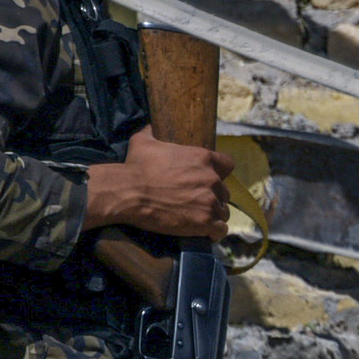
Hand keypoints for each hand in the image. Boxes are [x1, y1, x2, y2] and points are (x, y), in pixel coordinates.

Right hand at [83, 129, 230, 239]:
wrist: (129, 192)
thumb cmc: (137, 166)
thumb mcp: (143, 142)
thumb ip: (151, 132)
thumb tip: (149, 125)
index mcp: (204, 157)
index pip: (228, 165)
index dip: (219, 174)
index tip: (207, 181)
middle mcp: (212, 179)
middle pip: (224, 192)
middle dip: (213, 197)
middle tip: (197, 203)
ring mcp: (210, 202)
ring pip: (223, 212)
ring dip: (213, 215)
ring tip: (198, 219)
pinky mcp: (205, 222)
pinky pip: (220, 230)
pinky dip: (214, 232)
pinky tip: (205, 233)